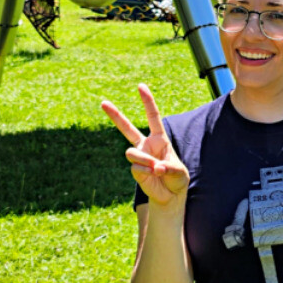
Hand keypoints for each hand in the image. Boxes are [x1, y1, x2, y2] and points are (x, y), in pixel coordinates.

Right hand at [101, 84, 189, 207]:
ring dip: (144, 160)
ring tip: (156, 169)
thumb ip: (168, 167)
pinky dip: (146, 172)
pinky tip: (153, 176)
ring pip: (131, 152)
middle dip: (115, 116)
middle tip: (102, 103)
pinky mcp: (135, 170)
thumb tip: (154, 167)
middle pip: (127, 128)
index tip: (141, 86)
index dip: (147, 101)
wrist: (171, 196)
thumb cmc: (177, 179)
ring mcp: (139, 157)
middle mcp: (146, 145)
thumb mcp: (179, 172)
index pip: (153, 117)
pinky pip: (136, 167)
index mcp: (160, 139)